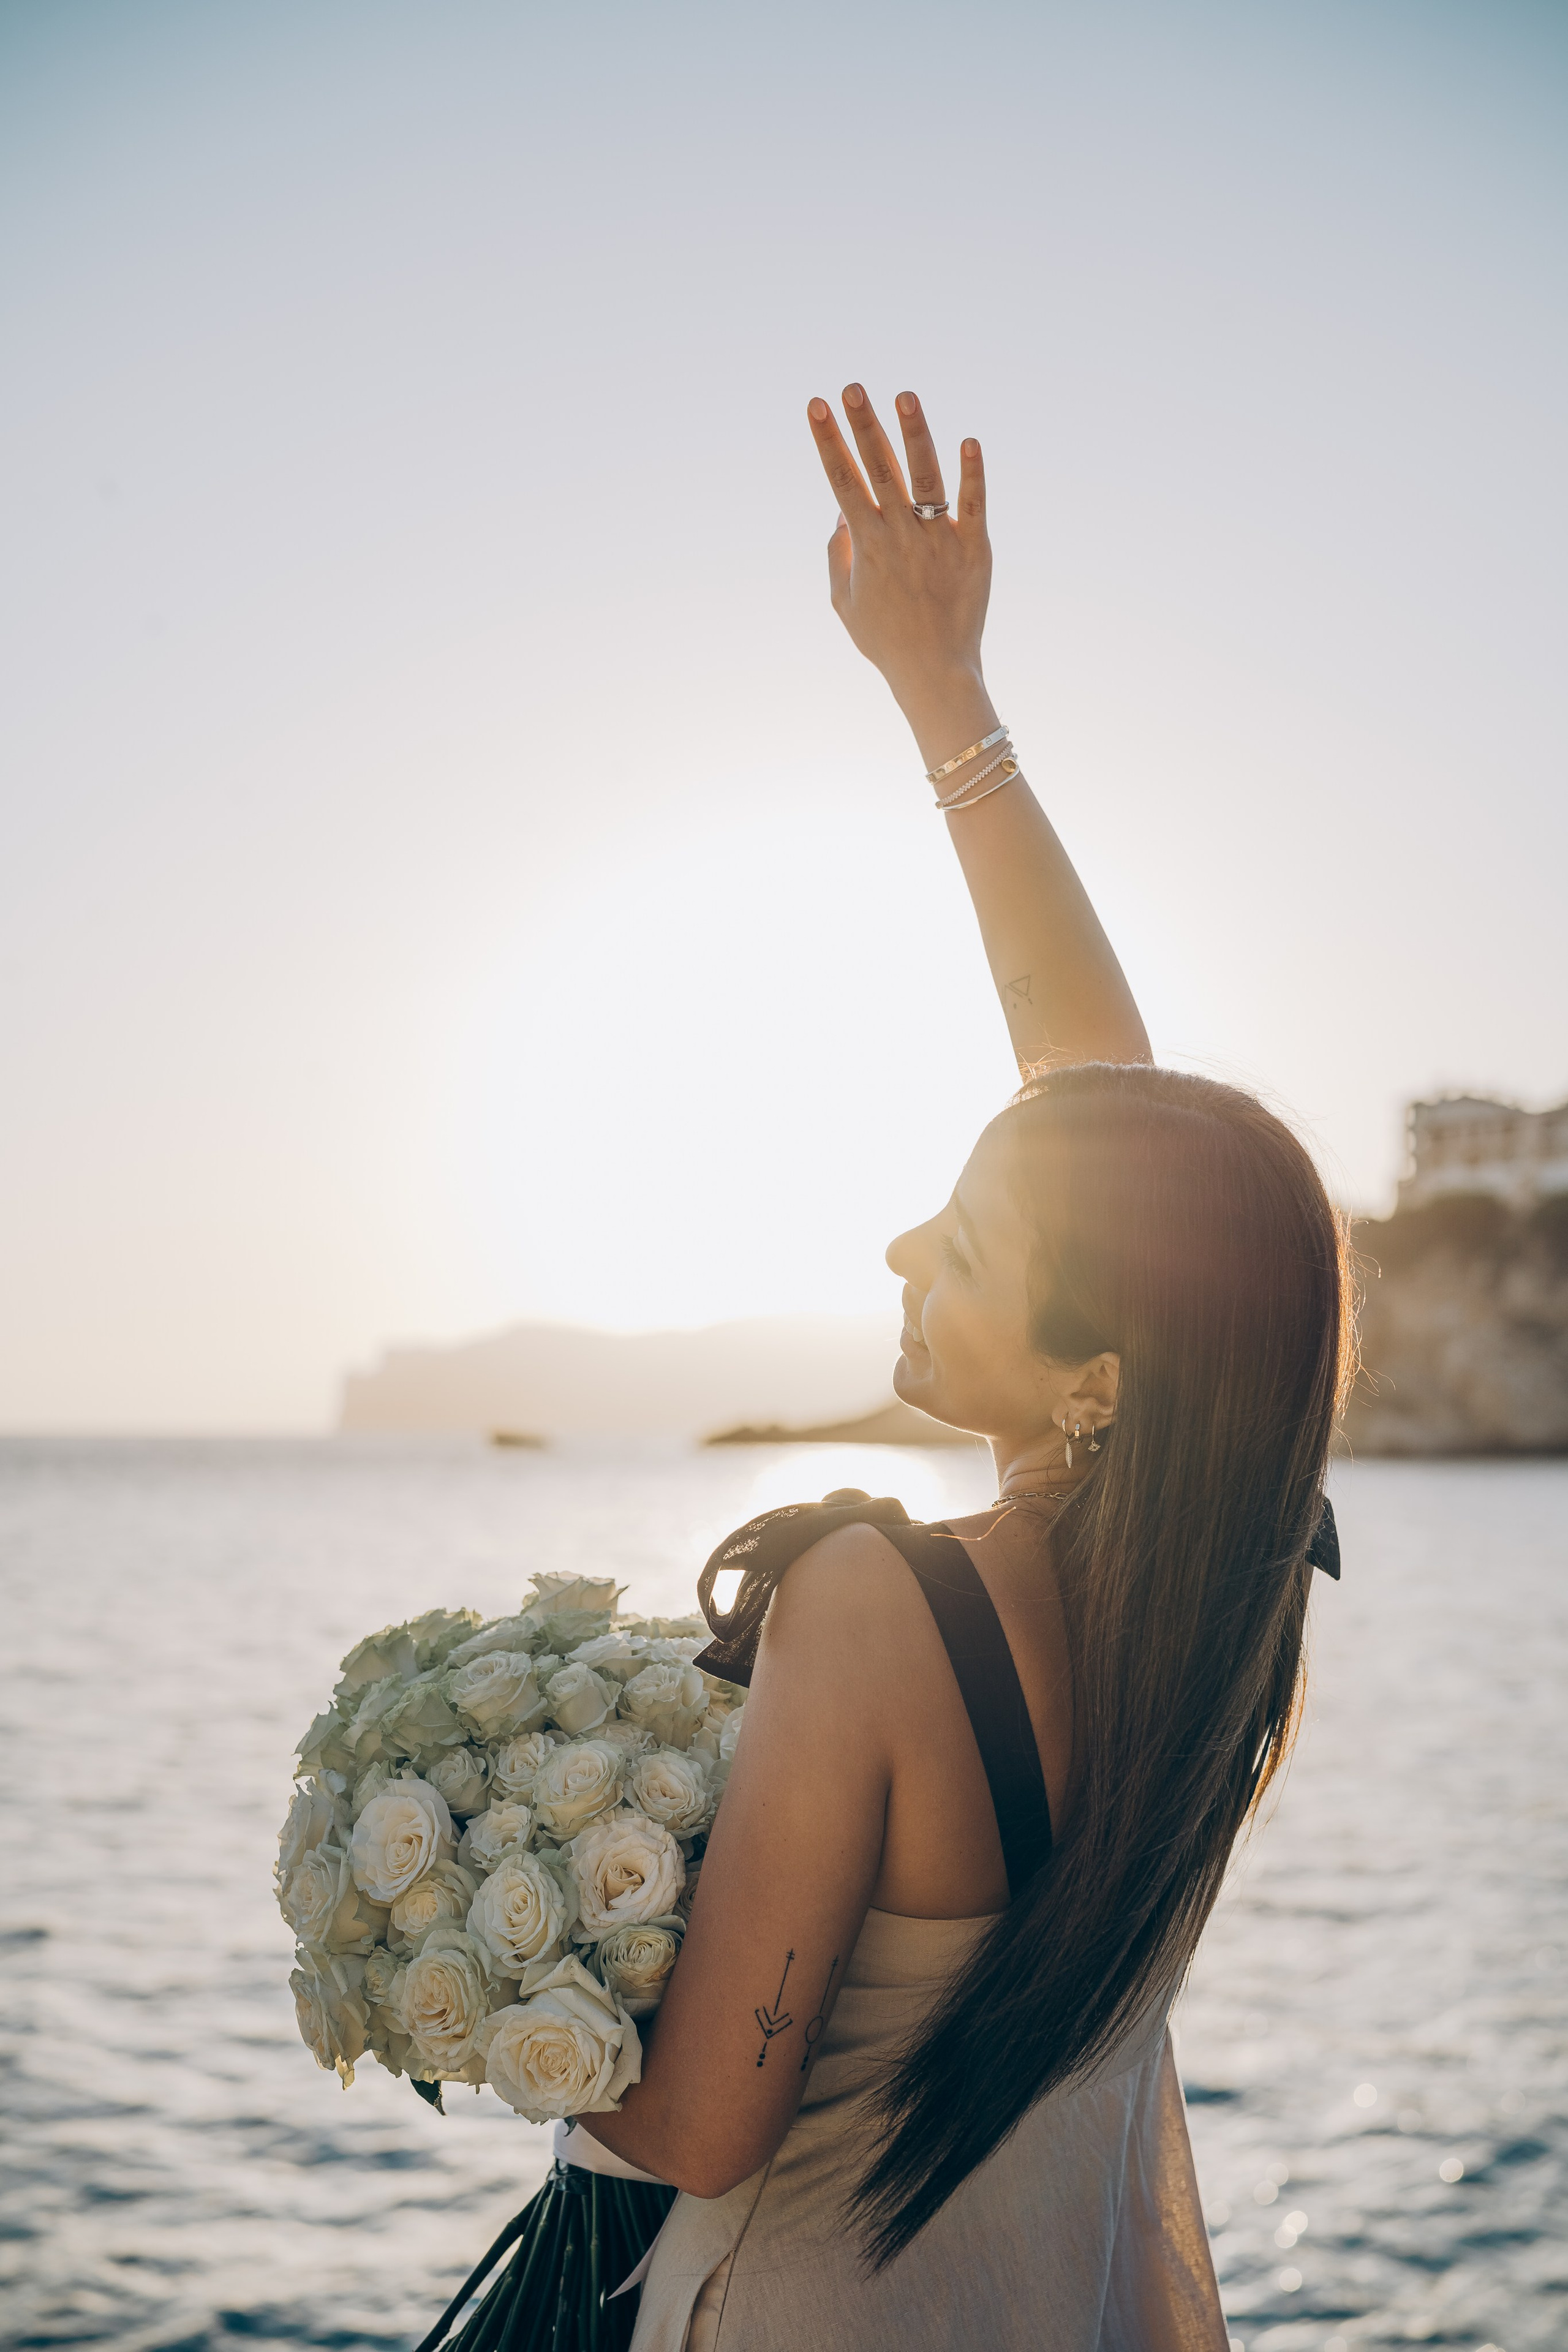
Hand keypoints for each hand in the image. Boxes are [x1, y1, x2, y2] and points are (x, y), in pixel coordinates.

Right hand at [807, 385, 994, 761]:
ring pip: (925, 476)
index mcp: (867, 545)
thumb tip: (842, 512)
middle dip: (862, 425)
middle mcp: (900, 535)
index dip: (828, 442)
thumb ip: (838, 554)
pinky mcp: (973, 548)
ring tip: (904, 395)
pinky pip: (973, 504)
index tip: (816, 405)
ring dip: (913, 434)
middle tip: (852, 388)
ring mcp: (938, 539)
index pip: (842, 481)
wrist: (934, 672)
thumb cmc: (885, 641)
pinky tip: (969, 441)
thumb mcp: (844, 602)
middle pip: (878, 469)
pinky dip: (972, 474)